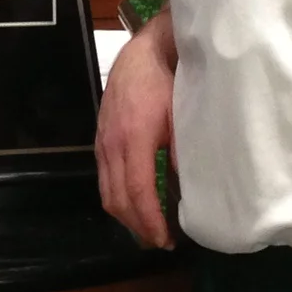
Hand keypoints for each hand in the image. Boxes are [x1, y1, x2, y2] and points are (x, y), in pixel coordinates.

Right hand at [95, 23, 177, 249]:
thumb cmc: (170, 80)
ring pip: (107, 191)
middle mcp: (111, 144)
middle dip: (138, 225)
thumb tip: (191, 188)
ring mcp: (102, 141)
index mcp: (134, 139)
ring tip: (149, 226)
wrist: (146, 50)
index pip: (138, 193)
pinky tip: (137, 199)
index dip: (151, 221)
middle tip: (161, 240)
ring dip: (126, 214)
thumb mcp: (183, 115)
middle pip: (117, 199)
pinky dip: (118, 196)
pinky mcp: (100, 137)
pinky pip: (104, 177)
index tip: (166, 240)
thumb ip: (184, 152)